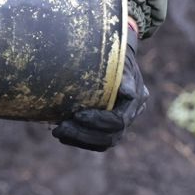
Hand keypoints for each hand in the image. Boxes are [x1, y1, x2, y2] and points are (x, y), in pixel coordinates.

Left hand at [52, 19, 147, 151]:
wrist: (116, 53)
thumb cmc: (115, 52)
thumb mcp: (120, 58)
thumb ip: (124, 75)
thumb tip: (127, 92)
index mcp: (137, 98)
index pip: (119, 120)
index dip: (98, 121)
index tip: (77, 115)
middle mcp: (132, 113)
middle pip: (111, 136)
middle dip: (84, 133)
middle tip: (60, 128)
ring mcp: (123, 122)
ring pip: (104, 142)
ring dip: (80, 139)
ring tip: (58, 132)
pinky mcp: (110, 126)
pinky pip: (97, 142)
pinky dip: (80, 140)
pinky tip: (63, 135)